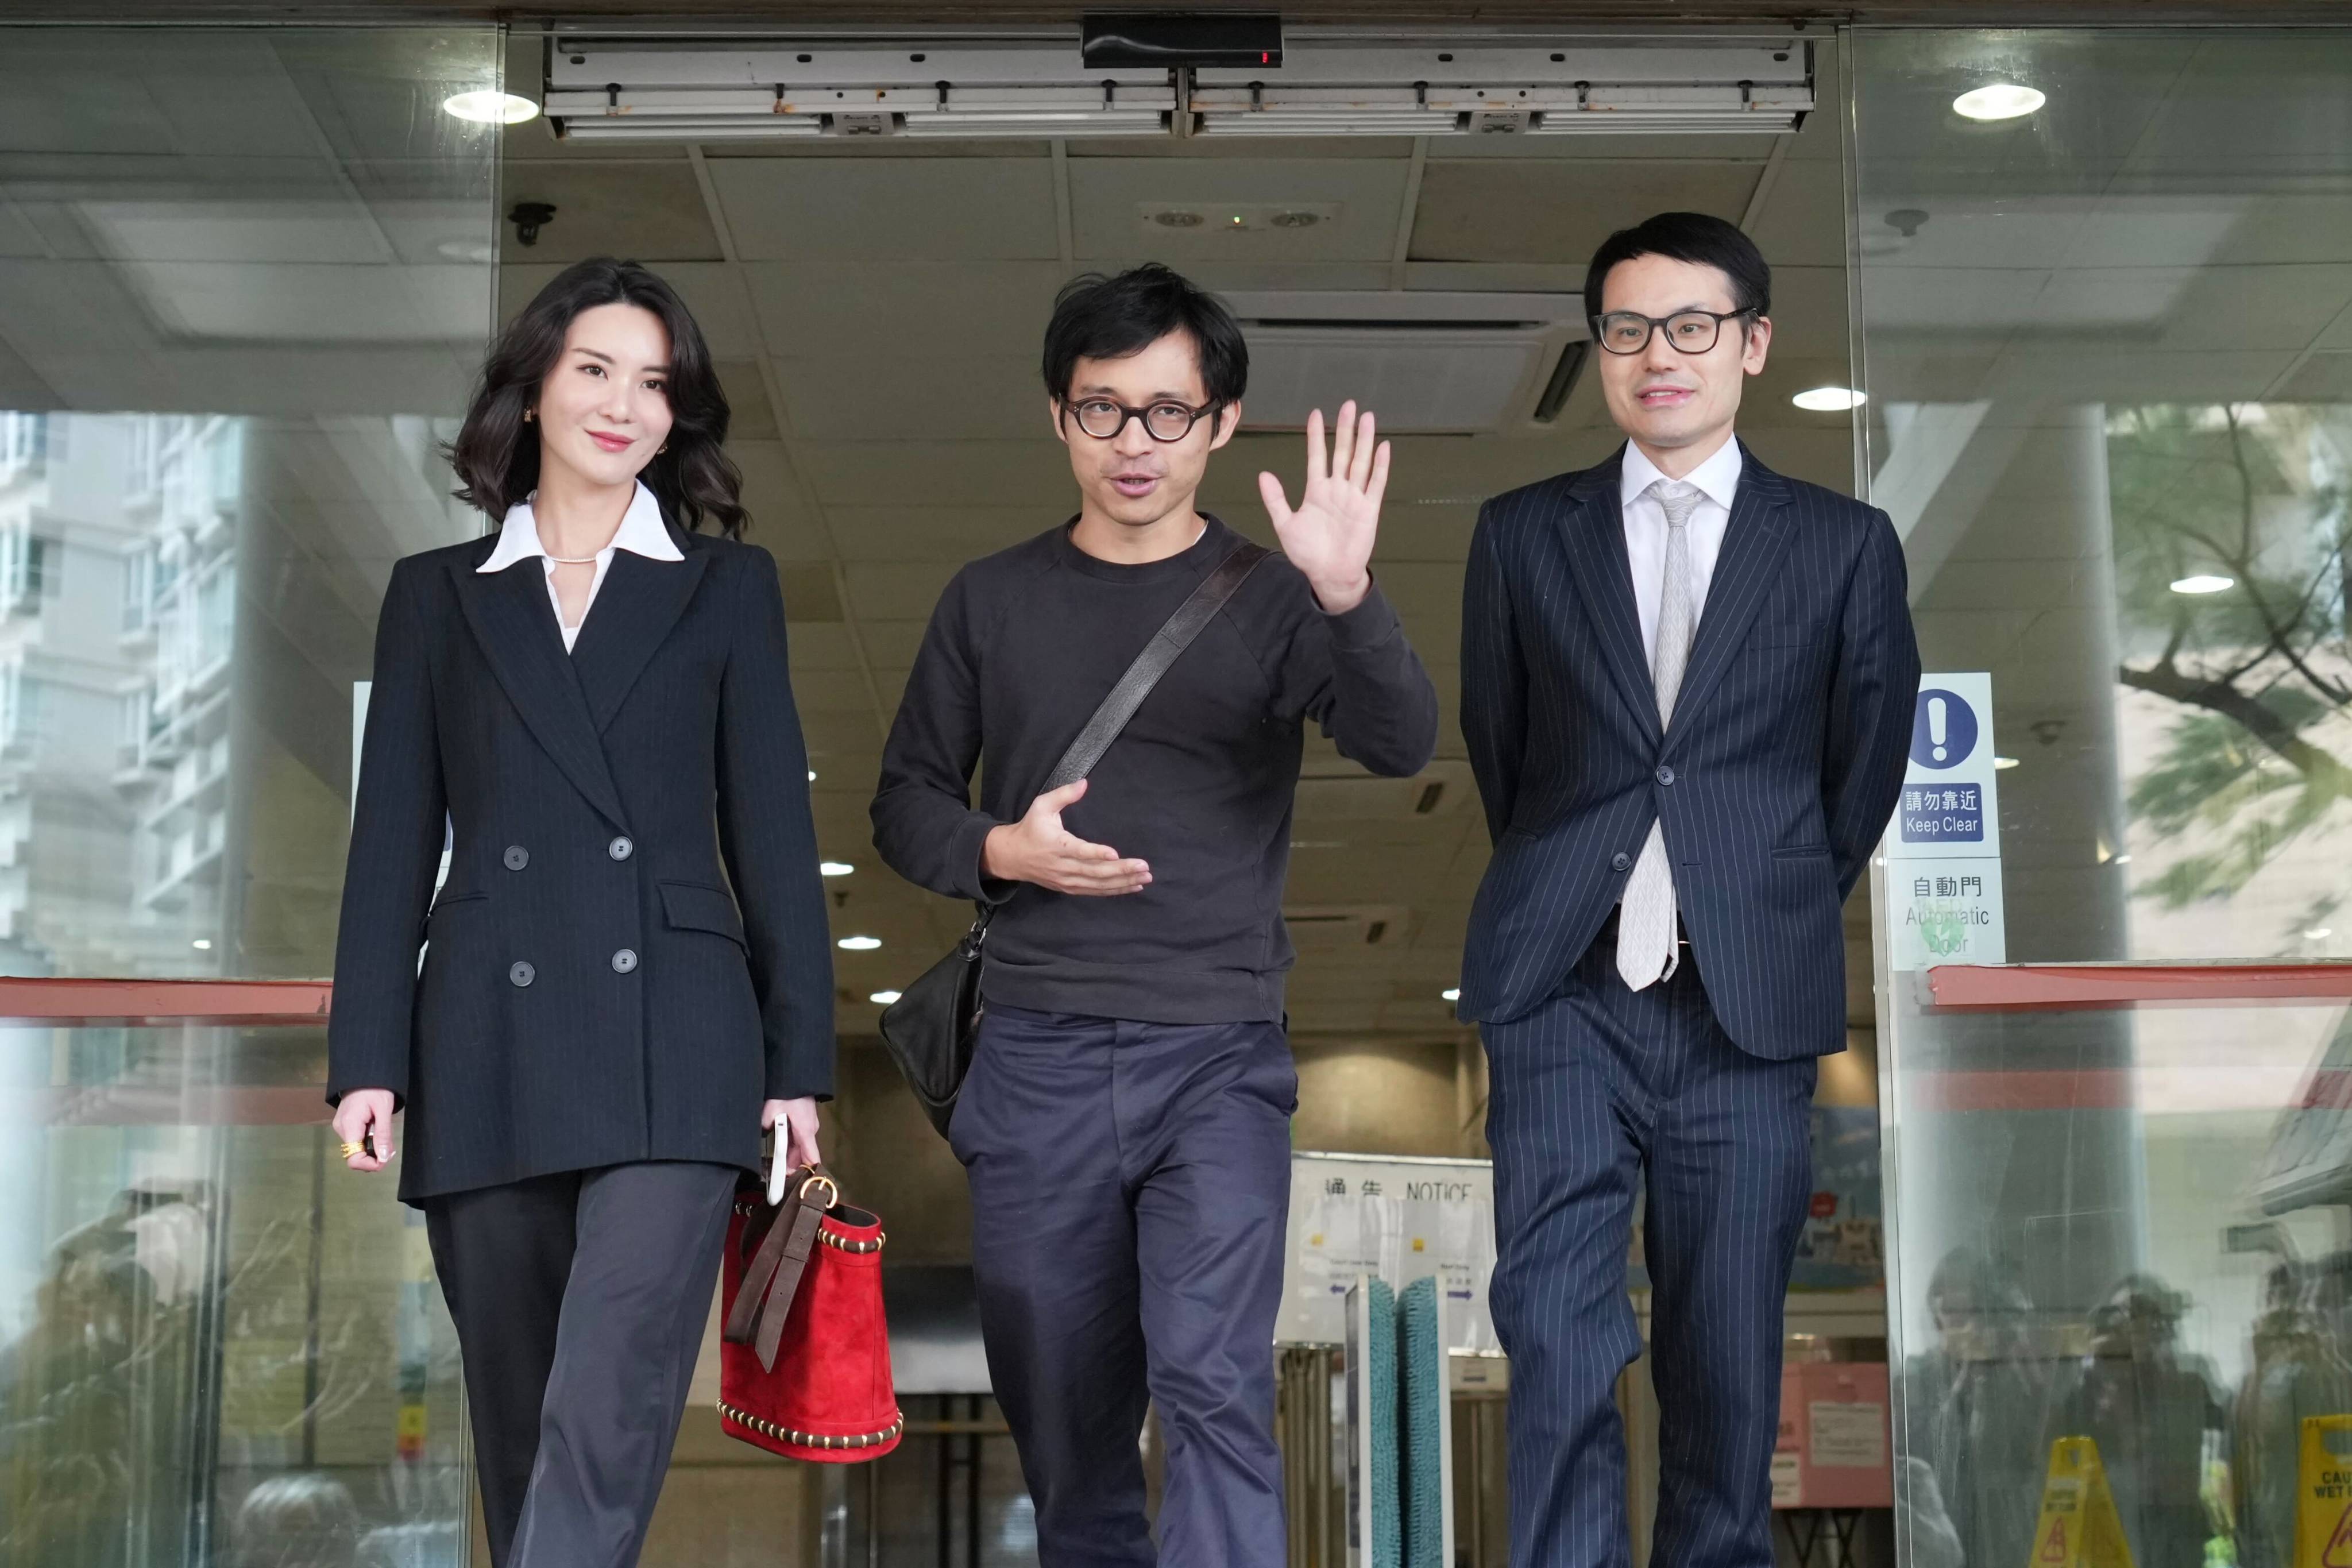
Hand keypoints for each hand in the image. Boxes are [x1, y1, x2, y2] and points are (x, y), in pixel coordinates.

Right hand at [331, 1089, 397, 1172]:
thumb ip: (383, 1134)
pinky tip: (377, 1132)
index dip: (370, 1165)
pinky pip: (356, 1141)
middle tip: (390, 1148)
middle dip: (374, 1157)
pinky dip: (368, 1142)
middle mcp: (341, 1129)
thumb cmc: (376, 1088)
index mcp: (349, 1125)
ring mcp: (342, 1127)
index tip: (385, 1159)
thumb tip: (382, 1158)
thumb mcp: (384, 1110)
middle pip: (355, 1156)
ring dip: (372, 1149)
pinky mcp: (345, 1125)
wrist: (366, 1073)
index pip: (353, 1159)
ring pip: (357, 1149)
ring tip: (385, 1138)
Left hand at [763, 1097, 821, 1202]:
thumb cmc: (786, 1092)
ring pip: (800, 1147)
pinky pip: (798, 1138)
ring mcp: (809, 1125)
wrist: (795, 1076)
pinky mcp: (805, 1121)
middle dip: (791, 1167)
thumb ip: (766, 1127)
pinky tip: (779, 1146)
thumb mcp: (770, 1111)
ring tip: (776, 1164)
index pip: (811, 1159)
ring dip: (789, 1156)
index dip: (805, 1174)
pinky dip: (790, 1145)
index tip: (796, 1186)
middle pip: (803, 1155)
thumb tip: (764, 1135)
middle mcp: (810, 1130)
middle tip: (777, 1177)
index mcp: (805, 1131)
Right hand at [980, 779, 1150, 895]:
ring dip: (1123, 882)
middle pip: (1094, 872)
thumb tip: (1084, 783)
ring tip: (1145, 878)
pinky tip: (1132, 887)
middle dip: (1121, 870)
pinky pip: (1095, 892)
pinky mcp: (1069, 888)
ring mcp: (1066, 880)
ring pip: (1098, 885)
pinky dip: (1114, 891)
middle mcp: (1062, 866)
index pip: (1078, 851)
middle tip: (1144, 868)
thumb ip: (1063, 795)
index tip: (1114, 853)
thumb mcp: (1041, 806)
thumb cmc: (1030, 828)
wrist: (1011, 857)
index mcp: (1056, 845)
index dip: (1096, 854)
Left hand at [1258, 401, 1389, 614]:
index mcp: (1317, 491)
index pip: (1317, 456)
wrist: (1328, 574)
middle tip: (1348, 405)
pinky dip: (1380, 465)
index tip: (1316, 414)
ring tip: (1366, 417)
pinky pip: (1376, 483)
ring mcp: (1354, 497)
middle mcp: (1337, 489)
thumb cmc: (1307, 553)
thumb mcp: (1285, 524)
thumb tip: (1263, 475)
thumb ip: (1276, 499)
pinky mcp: (1368, 509)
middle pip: (1342, 452)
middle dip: (1345, 429)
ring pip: (1360, 462)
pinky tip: (1383, 446)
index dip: (1317, 436)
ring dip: (1364, 440)